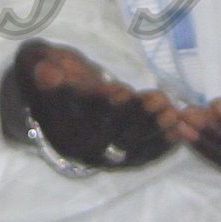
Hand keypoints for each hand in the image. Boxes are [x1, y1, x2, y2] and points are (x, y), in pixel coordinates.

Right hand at [8, 42, 171, 169]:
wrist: (57, 101)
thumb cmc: (54, 71)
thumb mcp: (39, 62)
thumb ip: (42, 66)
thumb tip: (47, 74)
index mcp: (55, 121)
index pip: (79, 112)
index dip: (100, 102)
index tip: (121, 90)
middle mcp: (77, 145)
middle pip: (108, 133)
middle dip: (135, 116)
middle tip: (158, 100)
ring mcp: (101, 155)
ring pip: (129, 146)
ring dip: (153, 130)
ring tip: (173, 113)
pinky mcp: (121, 159)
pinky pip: (143, 155)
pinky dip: (163, 145)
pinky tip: (181, 130)